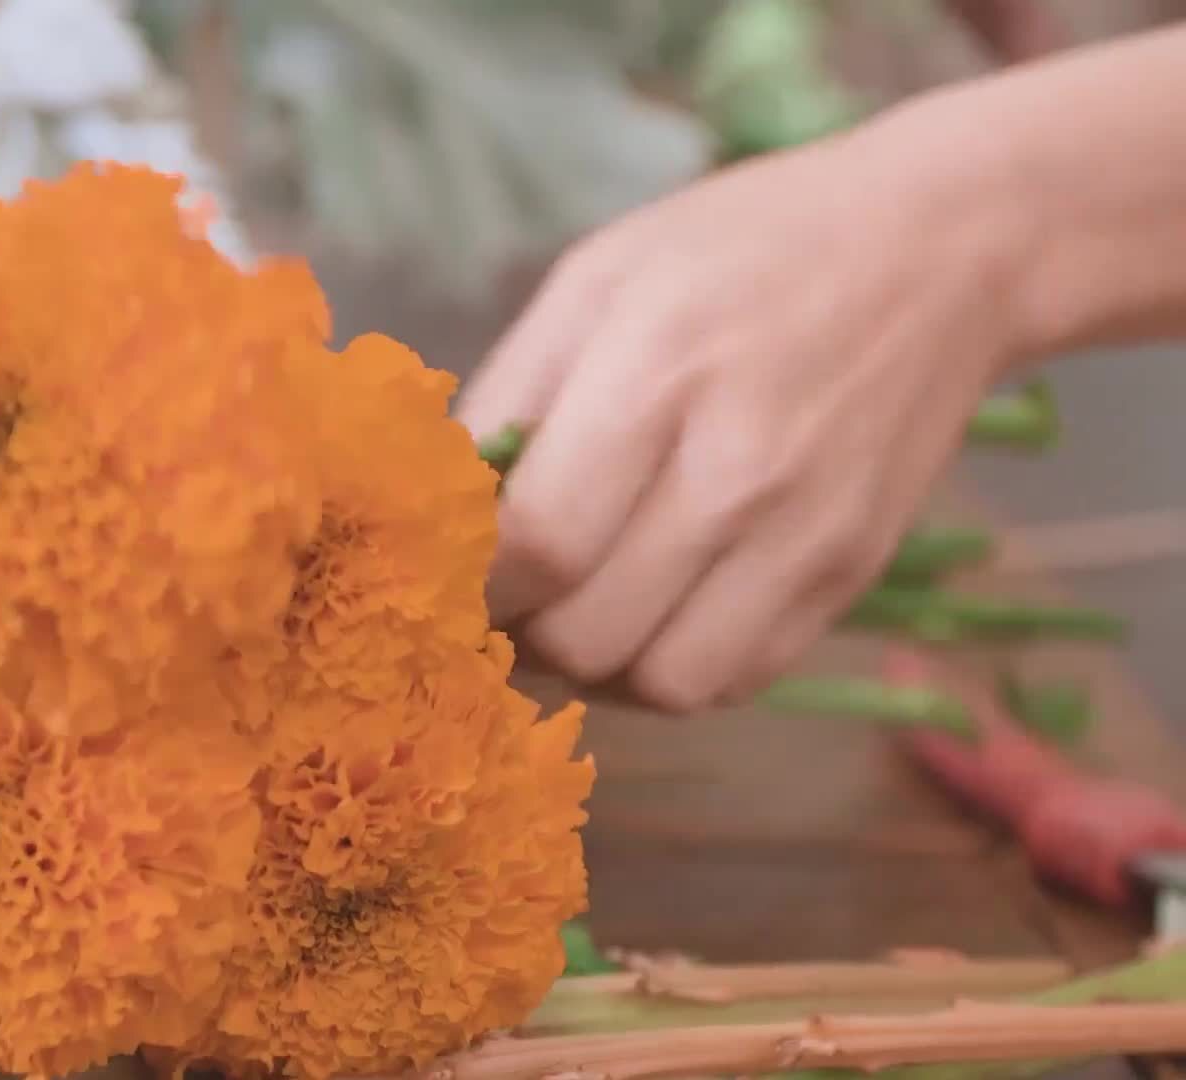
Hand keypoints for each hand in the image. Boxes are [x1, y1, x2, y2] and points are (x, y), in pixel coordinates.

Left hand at [457, 129, 1028, 710]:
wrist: (941, 248)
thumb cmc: (739, 250)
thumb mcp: (595, 281)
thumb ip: (507, 398)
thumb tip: (434, 512)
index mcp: (655, 376)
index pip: (535, 543)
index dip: (472, 581)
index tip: (448, 569)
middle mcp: (738, 472)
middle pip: (586, 632)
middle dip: (522, 628)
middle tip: (510, 588)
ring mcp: (805, 535)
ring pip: (659, 683)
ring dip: (595, 663)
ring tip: (579, 605)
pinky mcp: (850, 576)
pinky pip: (733, 682)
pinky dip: (672, 670)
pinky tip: (652, 611)